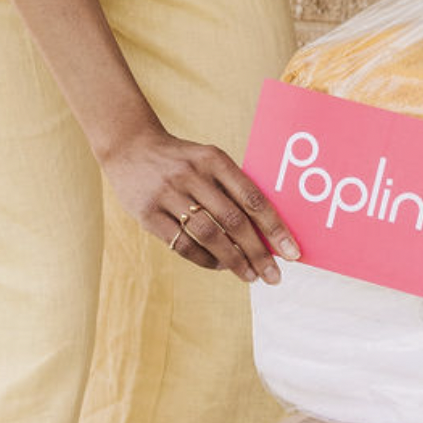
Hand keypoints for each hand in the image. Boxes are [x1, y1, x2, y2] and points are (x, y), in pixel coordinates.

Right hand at [97, 126, 300, 283]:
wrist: (130, 147)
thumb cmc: (182, 160)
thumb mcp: (208, 160)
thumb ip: (233, 188)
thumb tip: (266, 231)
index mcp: (214, 159)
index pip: (252, 198)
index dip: (274, 228)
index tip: (292, 252)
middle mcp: (192, 175)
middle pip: (233, 221)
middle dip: (258, 252)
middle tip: (274, 276)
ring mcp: (168, 194)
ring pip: (209, 235)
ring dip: (234, 261)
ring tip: (250, 276)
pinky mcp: (148, 214)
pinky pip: (182, 244)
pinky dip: (205, 260)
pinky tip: (220, 266)